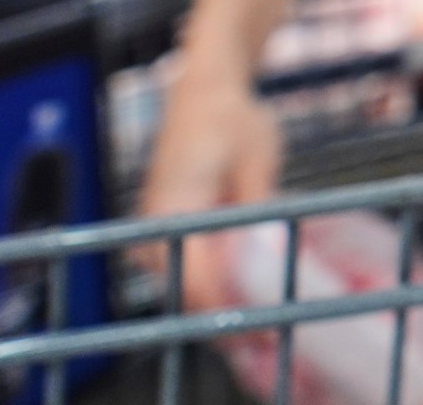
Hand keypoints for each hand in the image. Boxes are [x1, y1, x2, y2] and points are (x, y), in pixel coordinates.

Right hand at [137, 67, 282, 310]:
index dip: (228, 307)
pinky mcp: (160, 229)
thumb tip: (268, 254)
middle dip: (225, 314)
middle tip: (270, 330)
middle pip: (184, 290)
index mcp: (174, 208)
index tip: (263, 324)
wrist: (202, 91)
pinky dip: (211, 283)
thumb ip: (257, 209)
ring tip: (263, 313)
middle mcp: (152, 226)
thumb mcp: (258, 161)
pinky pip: (182, 268)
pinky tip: (245, 289)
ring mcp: (152, 229)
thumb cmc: (234, 119)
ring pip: (182, 284)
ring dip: (217, 301)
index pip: (195, 278)